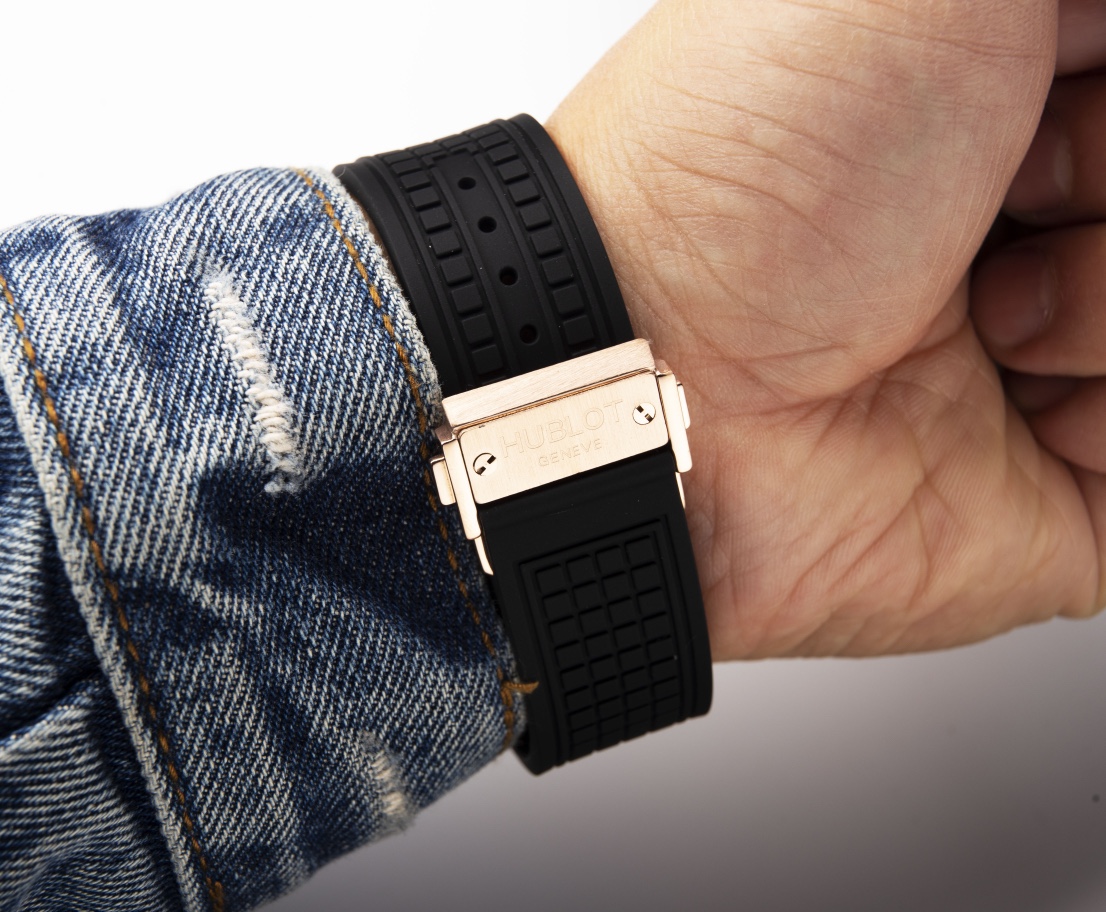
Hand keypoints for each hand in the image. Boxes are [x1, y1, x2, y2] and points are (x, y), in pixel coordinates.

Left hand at [546, 0, 1105, 659]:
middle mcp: (1024, 217)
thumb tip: (1075, 27)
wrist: (662, 392)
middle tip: (1010, 188)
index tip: (1043, 73)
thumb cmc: (742, 184)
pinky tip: (1018, 411)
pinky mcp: (1068, 488)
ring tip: (989, 316)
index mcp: (991, 85)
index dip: (1104, 67)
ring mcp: (1050, 353)